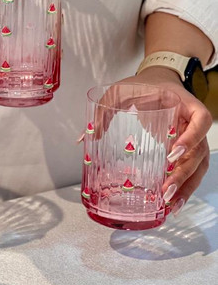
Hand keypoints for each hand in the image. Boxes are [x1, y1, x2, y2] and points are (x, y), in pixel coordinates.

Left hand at [112, 68, 211, 214]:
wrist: (158, 80)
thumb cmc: (142, 85)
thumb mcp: (120, 91)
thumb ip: (103, 111)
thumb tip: (84, 138)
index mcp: (184, 104)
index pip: (200, 121)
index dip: (191, 137)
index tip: (174, 151)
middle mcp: (194, 123)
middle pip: (200, 152)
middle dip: (184, 174)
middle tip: (166, 189)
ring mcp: (193, 138)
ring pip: (199, 166)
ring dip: (187, 186)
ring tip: (170, 204)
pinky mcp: (187, 149)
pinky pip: (191, 170)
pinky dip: (184, 187)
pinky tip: (173, 203)